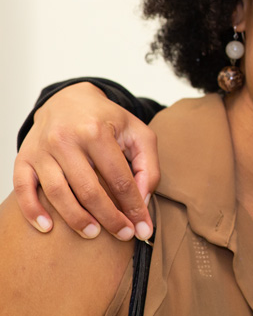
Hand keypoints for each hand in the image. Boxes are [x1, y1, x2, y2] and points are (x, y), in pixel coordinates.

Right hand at [12, 82, 159, 240]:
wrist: (69, 99)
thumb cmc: (106, 119)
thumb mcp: (137, 132)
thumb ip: (148, 165)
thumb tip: (142, 201)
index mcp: (97, 131)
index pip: (119, 178)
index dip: (133, 206)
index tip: (142, 227)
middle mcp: (66, 139)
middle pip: (89, 189)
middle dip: (109, 217)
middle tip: (122, 234)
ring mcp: (42, 149)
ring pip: (58, 193)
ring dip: (76, 219)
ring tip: (93, 233)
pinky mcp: (24, 158)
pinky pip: (23, 189)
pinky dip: (33, 211)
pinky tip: (47, 228)